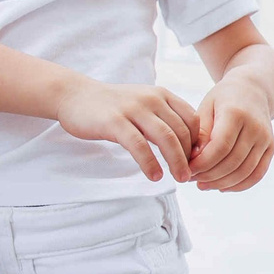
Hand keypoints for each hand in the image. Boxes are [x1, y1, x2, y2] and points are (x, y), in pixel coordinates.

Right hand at [53, 78, 200, 182]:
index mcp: (161, 95)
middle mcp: (151, 99)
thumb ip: (164, 118)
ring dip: (176, 161)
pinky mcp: (115, 122)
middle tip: (191, 175)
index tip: (197, 161)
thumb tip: (188, 145)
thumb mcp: (144, 104)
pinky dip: (150, 163)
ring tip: (180, 178)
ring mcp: (133, 109)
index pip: (192, 119)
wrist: (75, 95)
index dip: (198, 142)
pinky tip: (155, 175)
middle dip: (189, 156)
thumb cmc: (113, 105)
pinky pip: (139, 146)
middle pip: (181, 130)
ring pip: (165, 137)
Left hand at [191, 68, 273, 190]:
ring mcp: (266, 138)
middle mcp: (255, 126)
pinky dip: (240, 185)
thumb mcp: (206, 107)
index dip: (202, 163)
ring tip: (203, 185)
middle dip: (209, 175)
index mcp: (236, 113)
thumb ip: (201, 133)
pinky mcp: (271, 147)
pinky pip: (257, 174)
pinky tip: (222, 187)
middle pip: (232, 161)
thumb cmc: (224, 99)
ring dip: (222, 183)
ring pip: (245, 171)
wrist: (253, 90)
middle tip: (191, 179)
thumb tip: (194, 159)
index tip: (186, 169)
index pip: (220, 146)